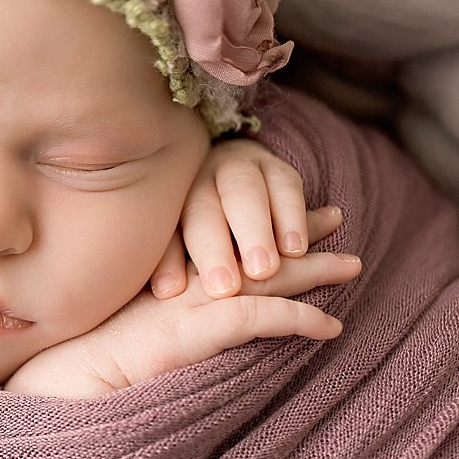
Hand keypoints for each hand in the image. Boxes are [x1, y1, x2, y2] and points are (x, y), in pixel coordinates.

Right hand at [5, 211, 357, 397]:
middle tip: (330, 214)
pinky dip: (299, 319)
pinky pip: (260, 319)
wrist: (57, 381)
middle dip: (291, 231)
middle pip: (244, 246)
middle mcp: (175, 282)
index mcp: (157, 277)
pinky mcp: (193, 331)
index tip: (282, 214)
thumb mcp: (120, 330)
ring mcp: (184, 303)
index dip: (252, 226)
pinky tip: (332, 327)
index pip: (214, 240)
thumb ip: (150, 317)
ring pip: (261, 276)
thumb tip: (170, 321)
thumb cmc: (76, 367)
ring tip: (353, 264)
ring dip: (311, 269)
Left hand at [151, 138, 332, 300]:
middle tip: (226, 288)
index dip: (168, 261)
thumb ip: (172, 263)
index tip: (171, 292)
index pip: (165, 230)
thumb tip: (164, 292)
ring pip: (243, 193)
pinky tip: (295, 249)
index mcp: (170, 198)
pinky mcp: (279, 170)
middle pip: (202, 209)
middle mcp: (201, 177)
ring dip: (254, 232)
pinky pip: (286, 187)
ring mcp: (240, 167)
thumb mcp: (183, 244)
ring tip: (267, 270)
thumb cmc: (204, 229)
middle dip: (213, 249)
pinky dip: (292, 219)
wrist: (240, 180)